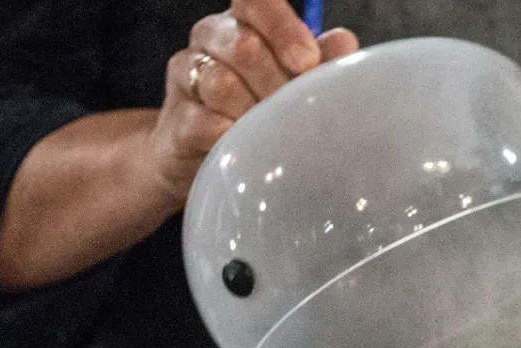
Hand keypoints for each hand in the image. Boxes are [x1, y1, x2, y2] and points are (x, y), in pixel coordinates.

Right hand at [146, 0, 358, 203]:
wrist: (210, 160)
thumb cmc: (261, 113)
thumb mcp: (295, 86)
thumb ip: (320, 64)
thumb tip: (344, 42)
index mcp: (242, 22)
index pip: (254, 0)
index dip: (282, 27)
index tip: (306, 62)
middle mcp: (211, 39)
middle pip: (243, 45)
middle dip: (276, 83)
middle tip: (290, 111)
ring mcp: (187, 76)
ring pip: (220, 84)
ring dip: (252, 113)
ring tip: (267, 132)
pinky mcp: (176, 120)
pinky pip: (202, 122)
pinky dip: (229, 136)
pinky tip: (242, 145)